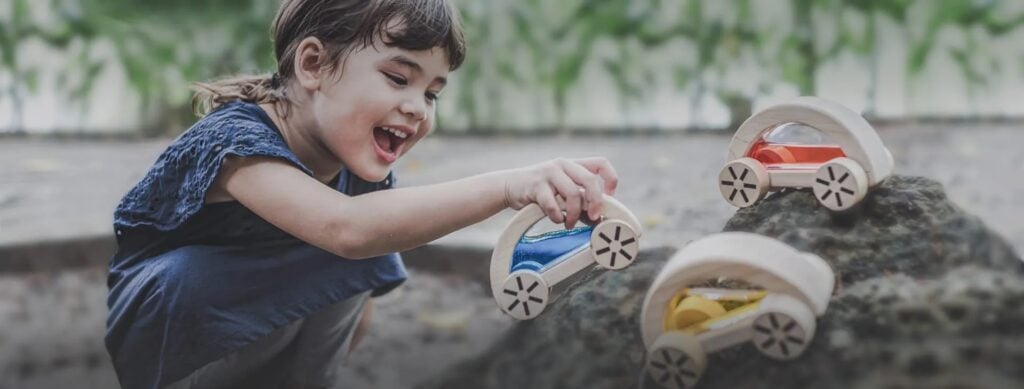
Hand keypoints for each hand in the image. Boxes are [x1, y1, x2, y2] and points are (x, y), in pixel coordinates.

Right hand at [503, 157, 618, 228]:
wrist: (510, 186)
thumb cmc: (540, 192)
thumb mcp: (561, 193)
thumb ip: (579, 203)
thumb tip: (597, 220)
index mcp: (573, 164)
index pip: (601, 163)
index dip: (610, 180)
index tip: (609, 197)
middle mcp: (563, 165)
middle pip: (590, 180)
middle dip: (595, 202)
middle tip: (594, 217)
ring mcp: (549, 172)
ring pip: (573, 194)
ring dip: (574, 214)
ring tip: (569, 224)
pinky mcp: (536, 185)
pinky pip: (553, 204)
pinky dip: (557, 216)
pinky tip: (556, 219)